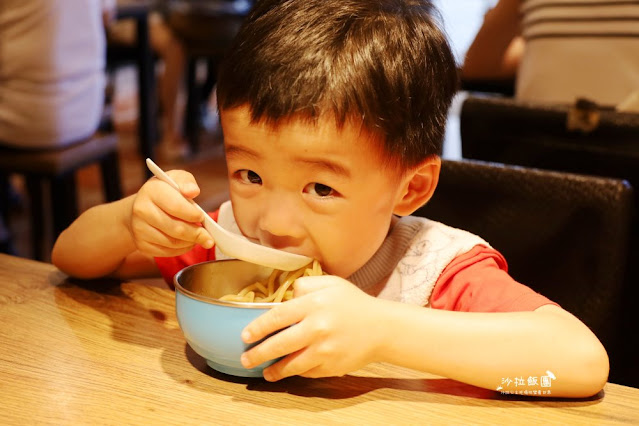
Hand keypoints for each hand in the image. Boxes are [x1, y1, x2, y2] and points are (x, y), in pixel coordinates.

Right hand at [127, 170, 213, 256]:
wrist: (142, 206)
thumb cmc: (165, 191)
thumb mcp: (176, 179)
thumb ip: (187, 182)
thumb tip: (193, 191)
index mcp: (152, 191)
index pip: (177, 207)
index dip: (193, 214)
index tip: (202, 217)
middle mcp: (142, 210)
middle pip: (176, 229)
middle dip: (197, 234)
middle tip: (208, 236)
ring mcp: (139, 229)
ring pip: (173, 243)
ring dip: (190, 242)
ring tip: (198, 237)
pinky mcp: (141, 244)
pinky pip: (167, 252)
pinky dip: (181, 249)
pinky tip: (186, 242)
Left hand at [240, 275, 383, 380]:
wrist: (382, 328)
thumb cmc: (353, 303)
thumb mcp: (331, 283)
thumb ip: (304, 285)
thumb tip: (284, 298)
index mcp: (314, 304)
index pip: (277, 317)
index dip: (257, 328)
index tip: (246, 335)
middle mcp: (317, 328)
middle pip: (278, 344)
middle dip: (258, 354)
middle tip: (246, 358)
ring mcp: (324, 350)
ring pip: (290, 364)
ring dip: (274, 370)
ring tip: (265, 371)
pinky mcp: (331, 366)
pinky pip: (307, 371)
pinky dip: (297, 371)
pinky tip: (290, 369)